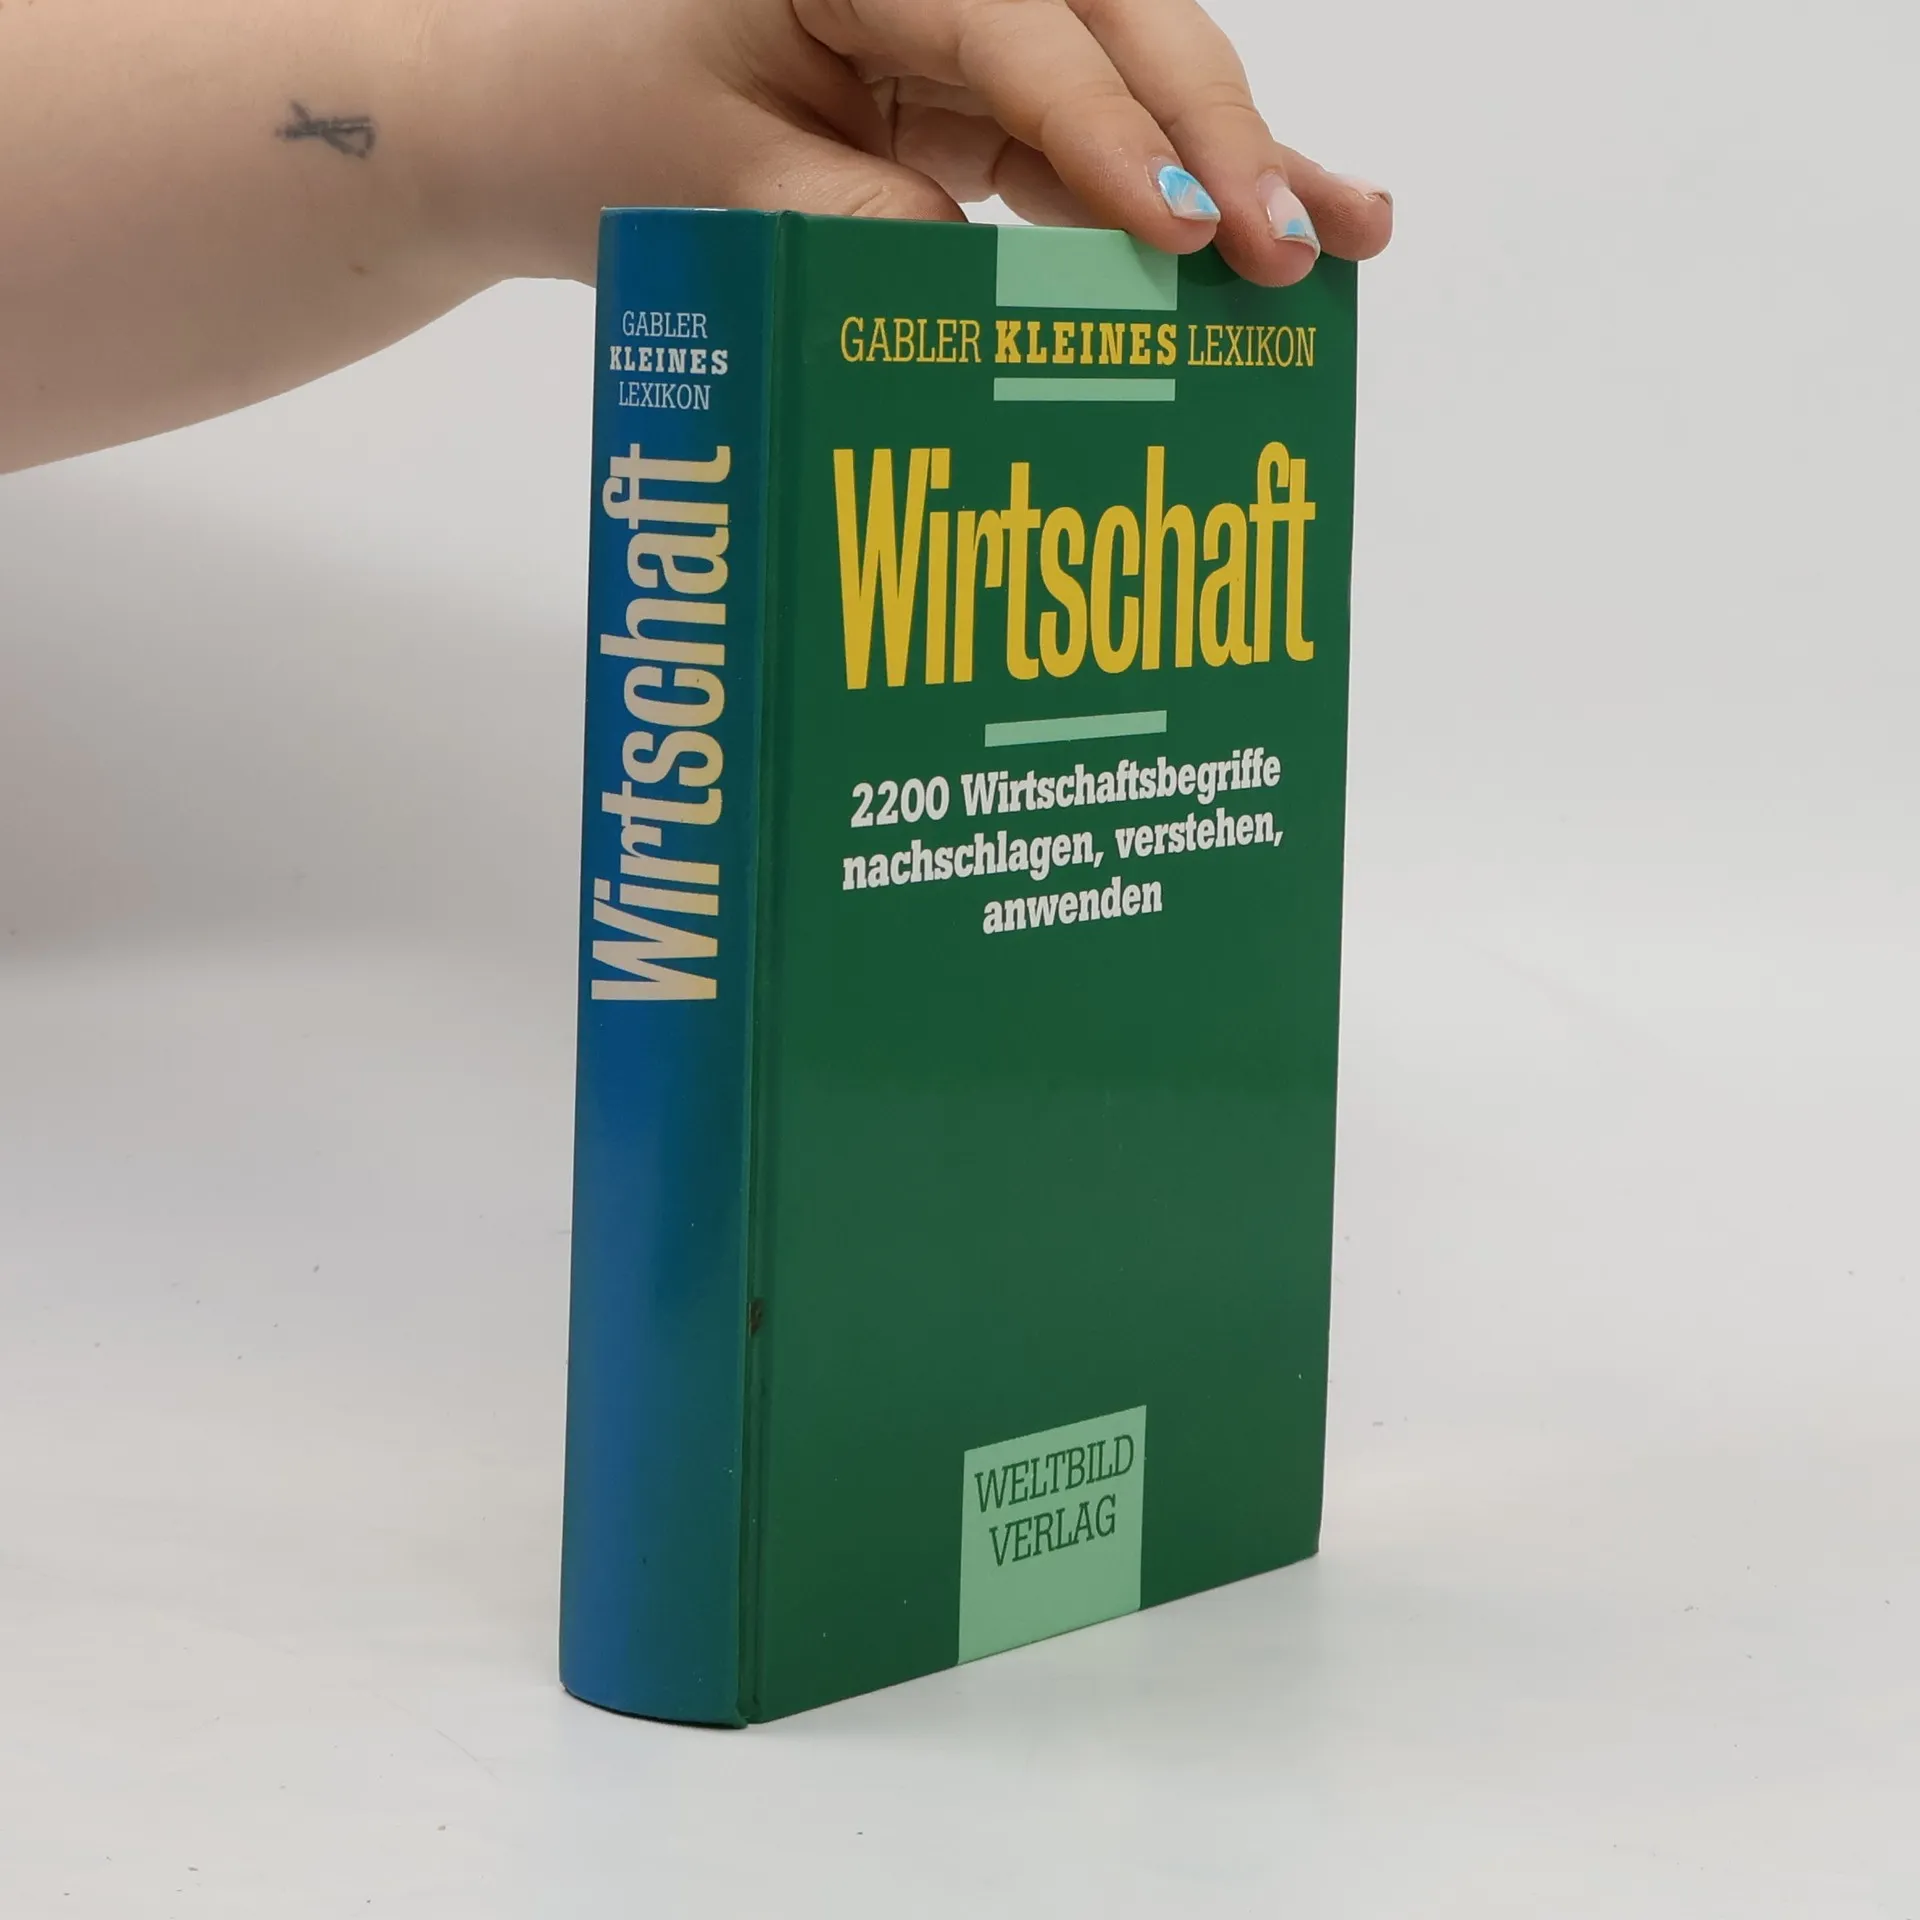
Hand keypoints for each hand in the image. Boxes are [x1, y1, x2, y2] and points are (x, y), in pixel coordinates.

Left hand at [422, 0, 1391, 285]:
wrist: (522, 109)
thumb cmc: (594, 118)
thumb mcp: (719, 189)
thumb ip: (867, 236)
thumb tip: (1006, 310)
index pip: (1025, 37)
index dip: (1115, 139)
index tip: (1193, 234)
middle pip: (1118, 26)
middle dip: (1215, 138)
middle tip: (1295, 248)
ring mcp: (962, 20)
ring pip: (1126, 77)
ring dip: (1231, 159)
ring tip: (1342, 241)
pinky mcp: (967, 88)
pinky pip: (1085, 133)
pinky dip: (1161, 186)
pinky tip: (1251, 224)